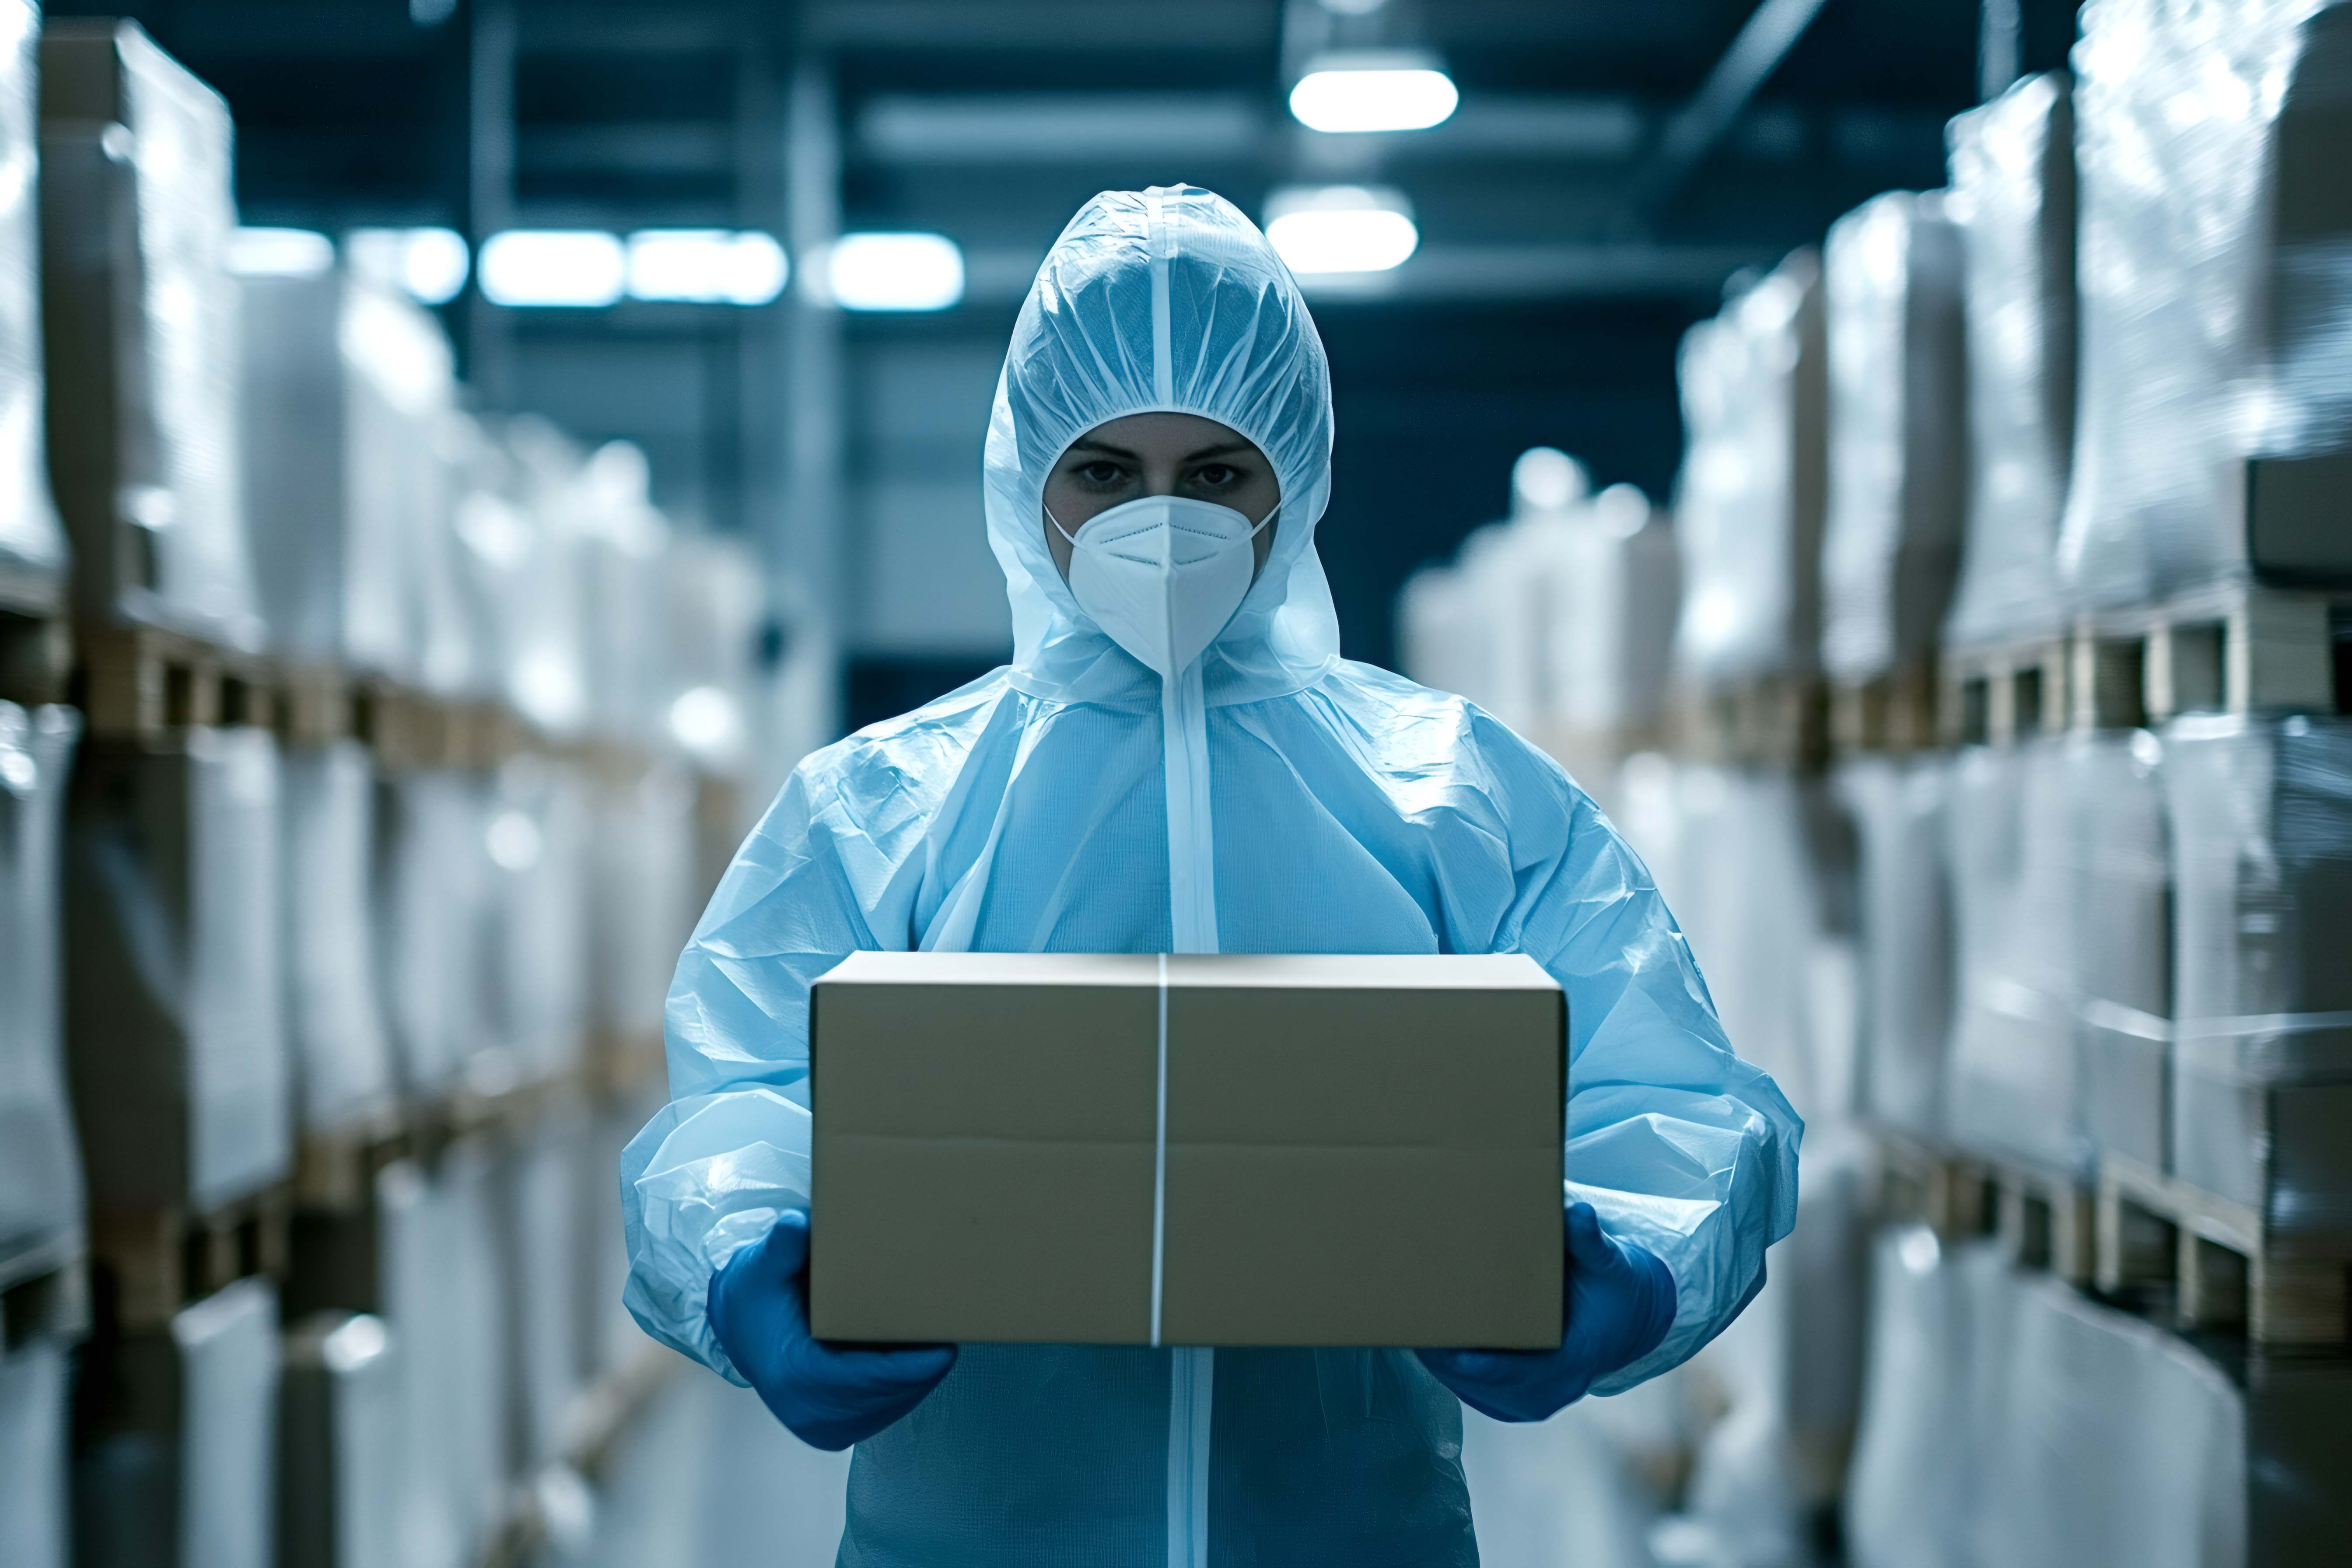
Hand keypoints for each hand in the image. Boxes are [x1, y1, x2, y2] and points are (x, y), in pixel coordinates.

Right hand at [705, 1208, 956, 1449]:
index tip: (944, 1349)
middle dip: (922, 1368)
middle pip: (884, 1395)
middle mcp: (808, 1413)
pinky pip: (883, 1410)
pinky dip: (905, 1386)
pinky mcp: (836, 1431)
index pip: (861, 1379)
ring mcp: (824, 1428)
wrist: (741, 1333)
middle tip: (954, 1331)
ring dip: (919, 1377)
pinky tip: (920, 1357)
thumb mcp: (761, 1268)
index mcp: (794, 1377)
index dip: (907, 1368)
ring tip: (942, 1339)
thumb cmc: (757, 1297)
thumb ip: (781, 1247)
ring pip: (890, 1405)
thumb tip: (797, 1223)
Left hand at [1417, 1201, 1675, 1421]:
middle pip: (1482, 1381)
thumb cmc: (1613, 1289)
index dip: (1476, 1362)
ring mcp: (1529, 1401)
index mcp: (1572, 1361)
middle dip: (1444, 1354)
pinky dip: (1450, 1366)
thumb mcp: (1610, 1264)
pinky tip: (1428, 1336)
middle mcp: (1549, 1391)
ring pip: (1470, 1386)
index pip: (1516, 1371)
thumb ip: (1590, 1241)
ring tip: (1408, 1322)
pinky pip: (1472, 1388)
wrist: (1626, 1322)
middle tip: (1406, 1319)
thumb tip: (1577, 1211)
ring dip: (1441, 1360)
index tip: (1442, 1347)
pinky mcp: (1514, 1401)